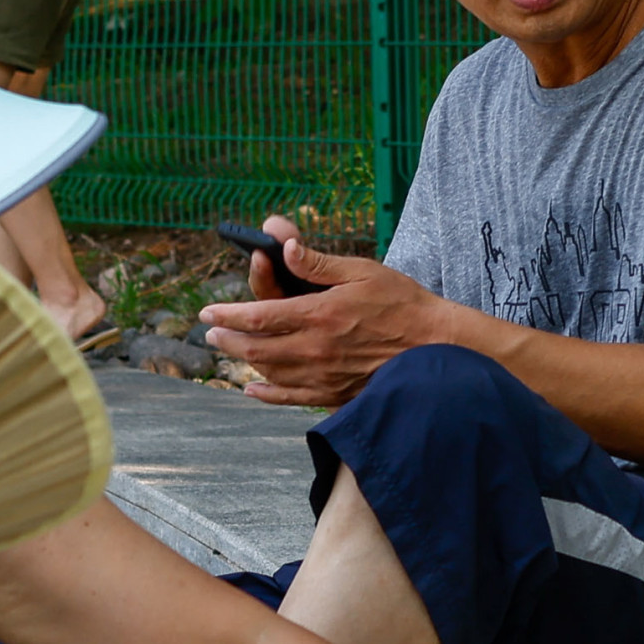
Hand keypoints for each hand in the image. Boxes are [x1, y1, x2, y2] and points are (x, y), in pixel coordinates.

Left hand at [196, 221, 439, 407]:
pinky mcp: (334, 393)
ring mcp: (324, 375)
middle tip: (211, 332)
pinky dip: (267, 393)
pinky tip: (253, 389)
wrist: (435, 346)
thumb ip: (318, 263)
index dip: (229, 313)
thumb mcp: (361, 271)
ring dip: (244, 361)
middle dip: (227, 339)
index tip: (208, 311)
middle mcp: (316, 348)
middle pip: (256, 348)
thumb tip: (283, 246)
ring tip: (231, 349)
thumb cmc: (401, 303)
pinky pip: (291, 398)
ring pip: (270, 372)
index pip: (260, 315)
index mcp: (320, 313)